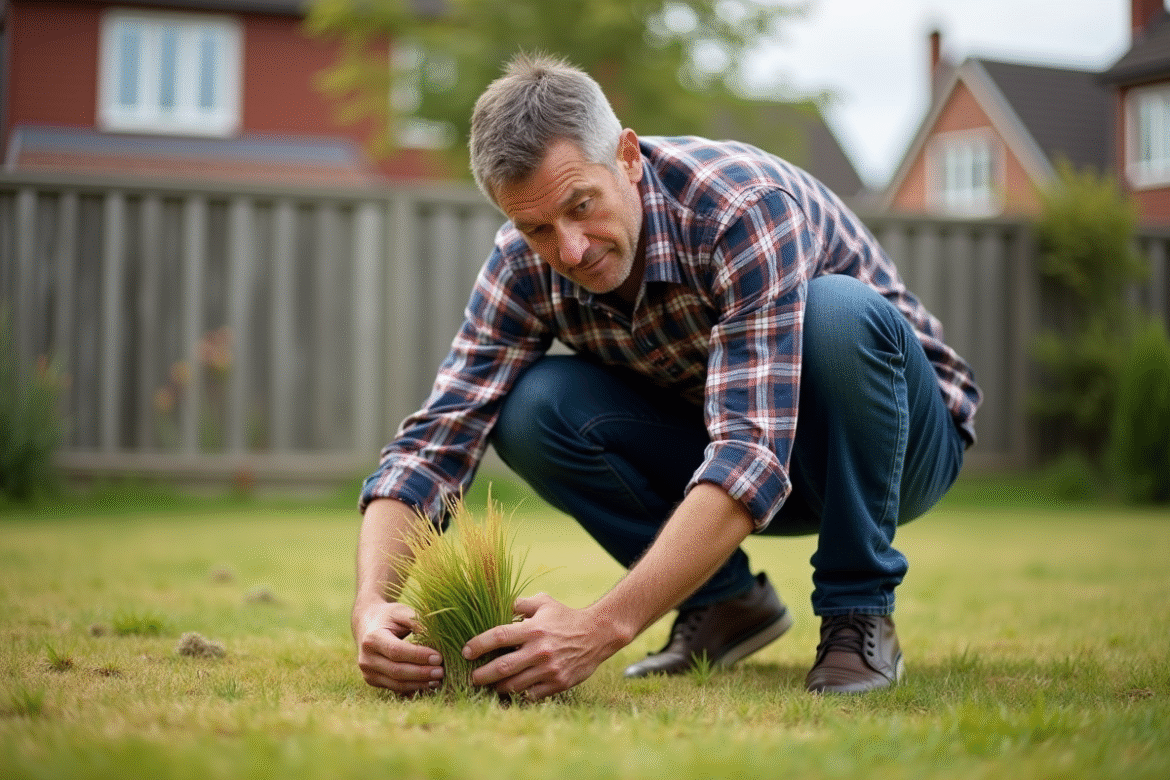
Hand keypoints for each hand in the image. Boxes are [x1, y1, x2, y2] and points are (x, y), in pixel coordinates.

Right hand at [354, 600, 444, 695]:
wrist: (367, 624)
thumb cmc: (389, 617)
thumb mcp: (402, 612)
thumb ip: (417, 622)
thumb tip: (437, 636)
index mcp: (372, 638)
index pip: (397, 651)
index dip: (418, 656)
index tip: (438, 657)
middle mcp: (366, 658)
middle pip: (396, 671)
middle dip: (421, 673)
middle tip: (441, 671)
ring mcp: (368, 672)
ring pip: (396, 684)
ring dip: (419, 684)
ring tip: (438, 680)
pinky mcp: (372, 681)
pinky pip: (395, 688)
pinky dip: (413, 687)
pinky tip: (428, 684)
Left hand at [463, 593, 627, 700]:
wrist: (598, 634)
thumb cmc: (566, 617)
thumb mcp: (544, 602)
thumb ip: (520, 604)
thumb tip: (498, 606)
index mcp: (533, 629)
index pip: (498, 636)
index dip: (478, 645)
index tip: (466, 651)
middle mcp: (539, 650)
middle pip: (501, 667)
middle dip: (481, 675)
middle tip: (472, 677)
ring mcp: (548, 669)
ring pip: (513, 685)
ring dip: (497, 687)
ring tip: (490, 685)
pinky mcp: (557, 683)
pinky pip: (531, 694)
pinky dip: (519, 694)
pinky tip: (513, 691)